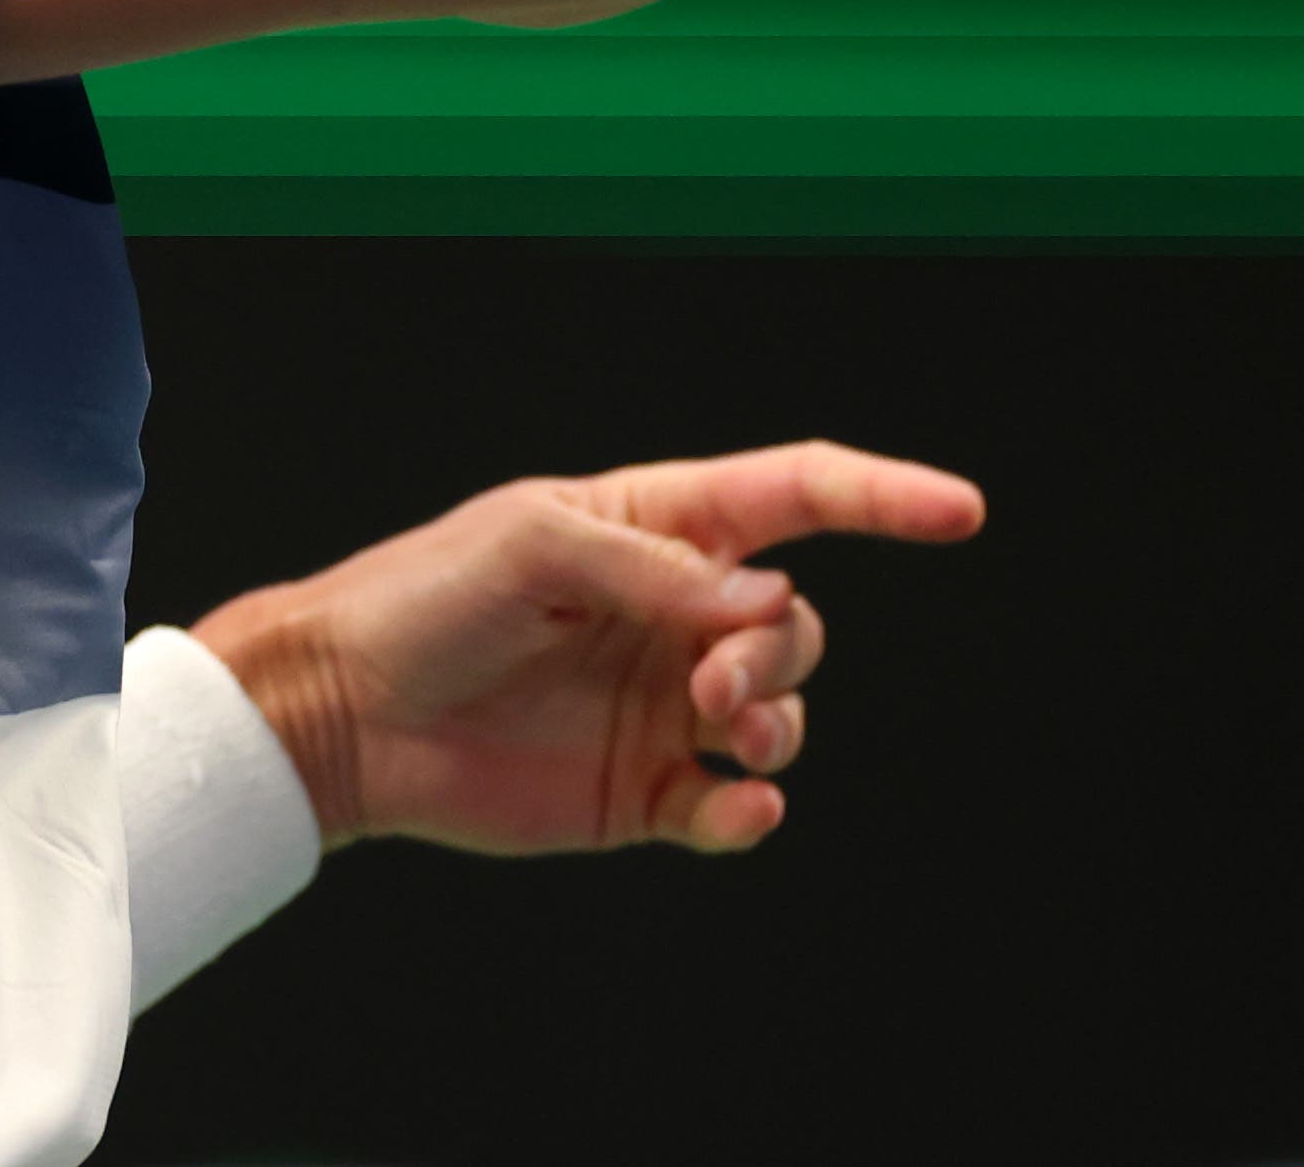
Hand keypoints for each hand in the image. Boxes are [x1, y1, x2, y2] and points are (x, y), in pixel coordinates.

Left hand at [191, 440, 984, 856]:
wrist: (342, 711)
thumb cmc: (419, 599)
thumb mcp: (529, 547)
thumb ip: (653, 568)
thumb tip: (763, 600)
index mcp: (652, 529)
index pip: (790, 497)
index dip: (880, 497)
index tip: (960, 508)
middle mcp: (672, 615)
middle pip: (793, 624)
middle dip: (777, 651)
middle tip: (711, 680)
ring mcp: (662, 703)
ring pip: (779, 710)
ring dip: (776, 721)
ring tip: (723, 730)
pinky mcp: (644, 787)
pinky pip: (734, 802)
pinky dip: (752, 806)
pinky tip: (734, 804)